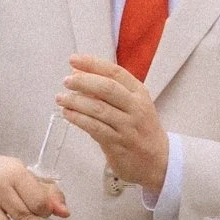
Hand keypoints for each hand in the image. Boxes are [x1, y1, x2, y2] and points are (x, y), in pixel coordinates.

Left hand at [55, 54, 167, 196]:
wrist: (158, 160)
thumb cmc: (141, 128)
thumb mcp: (132, 103)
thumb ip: (108, 90)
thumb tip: (78, 73)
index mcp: (139, 92)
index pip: (115, 72)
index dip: (92, 64)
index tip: (74, 59)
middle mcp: (135, 107)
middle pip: (107, 88)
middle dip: (83, 82)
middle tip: (67, 81)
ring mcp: (127, 126)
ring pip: (99, 109)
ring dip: (76, 102)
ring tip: (61, 98)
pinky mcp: (118, 144)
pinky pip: (95, 128)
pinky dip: (79, 119)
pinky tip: (68, 114)